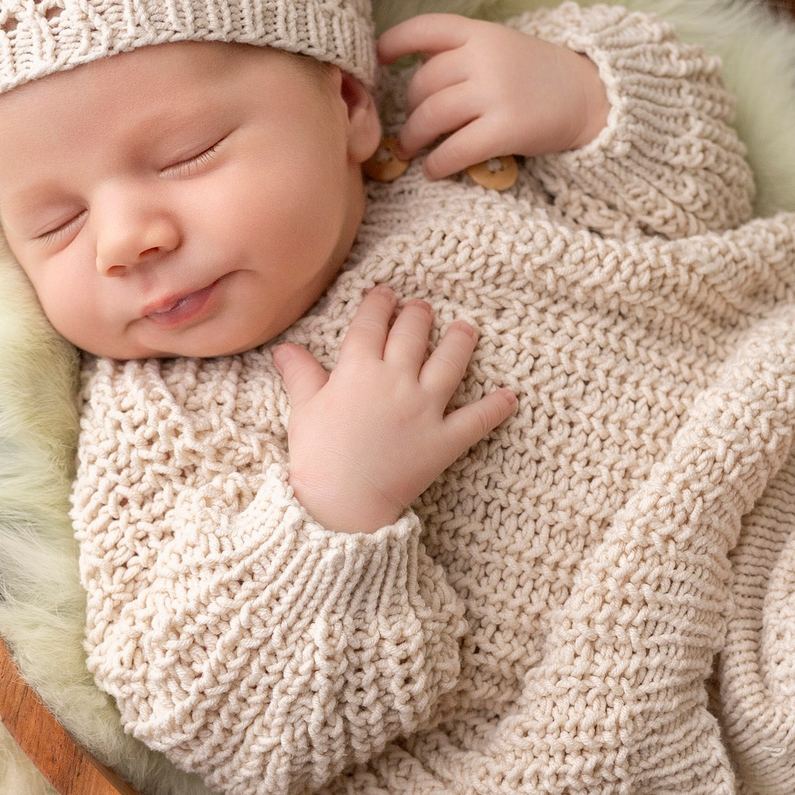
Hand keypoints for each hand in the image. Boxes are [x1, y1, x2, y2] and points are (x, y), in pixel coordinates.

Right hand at [272, 286, 518, 532]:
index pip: (372, 323)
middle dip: (418, 315)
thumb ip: (301, 374)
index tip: (386, 294)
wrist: (341, 500)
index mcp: (359, 368)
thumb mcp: (303, 408)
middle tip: (423, 308)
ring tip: (467, 329)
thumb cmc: (317, 454)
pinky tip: (510, 397)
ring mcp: (425, 408)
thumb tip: (283, 349)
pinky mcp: (444, 440)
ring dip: (460, 342)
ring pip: (450, 363)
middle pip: (414, 334)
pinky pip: (477, 420)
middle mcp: (397, 380)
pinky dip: (495, 408)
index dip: (379, 304)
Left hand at [377, 13, 610, 179]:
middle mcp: (485, 58)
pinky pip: (456, 149)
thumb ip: (461, 53)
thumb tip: (408, 73)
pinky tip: (433, 170)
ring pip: (431, 117)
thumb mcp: (501, 47)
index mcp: (481, 34)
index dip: (394, 42)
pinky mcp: (506, 128)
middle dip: (409, 109)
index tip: (378, 61)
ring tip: (410, 149)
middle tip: (409, 127)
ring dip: (413, 138)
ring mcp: (496, 93)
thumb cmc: (537, 76)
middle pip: (423, 83)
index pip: (426, 28)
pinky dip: (437, 163)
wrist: (590, 96)